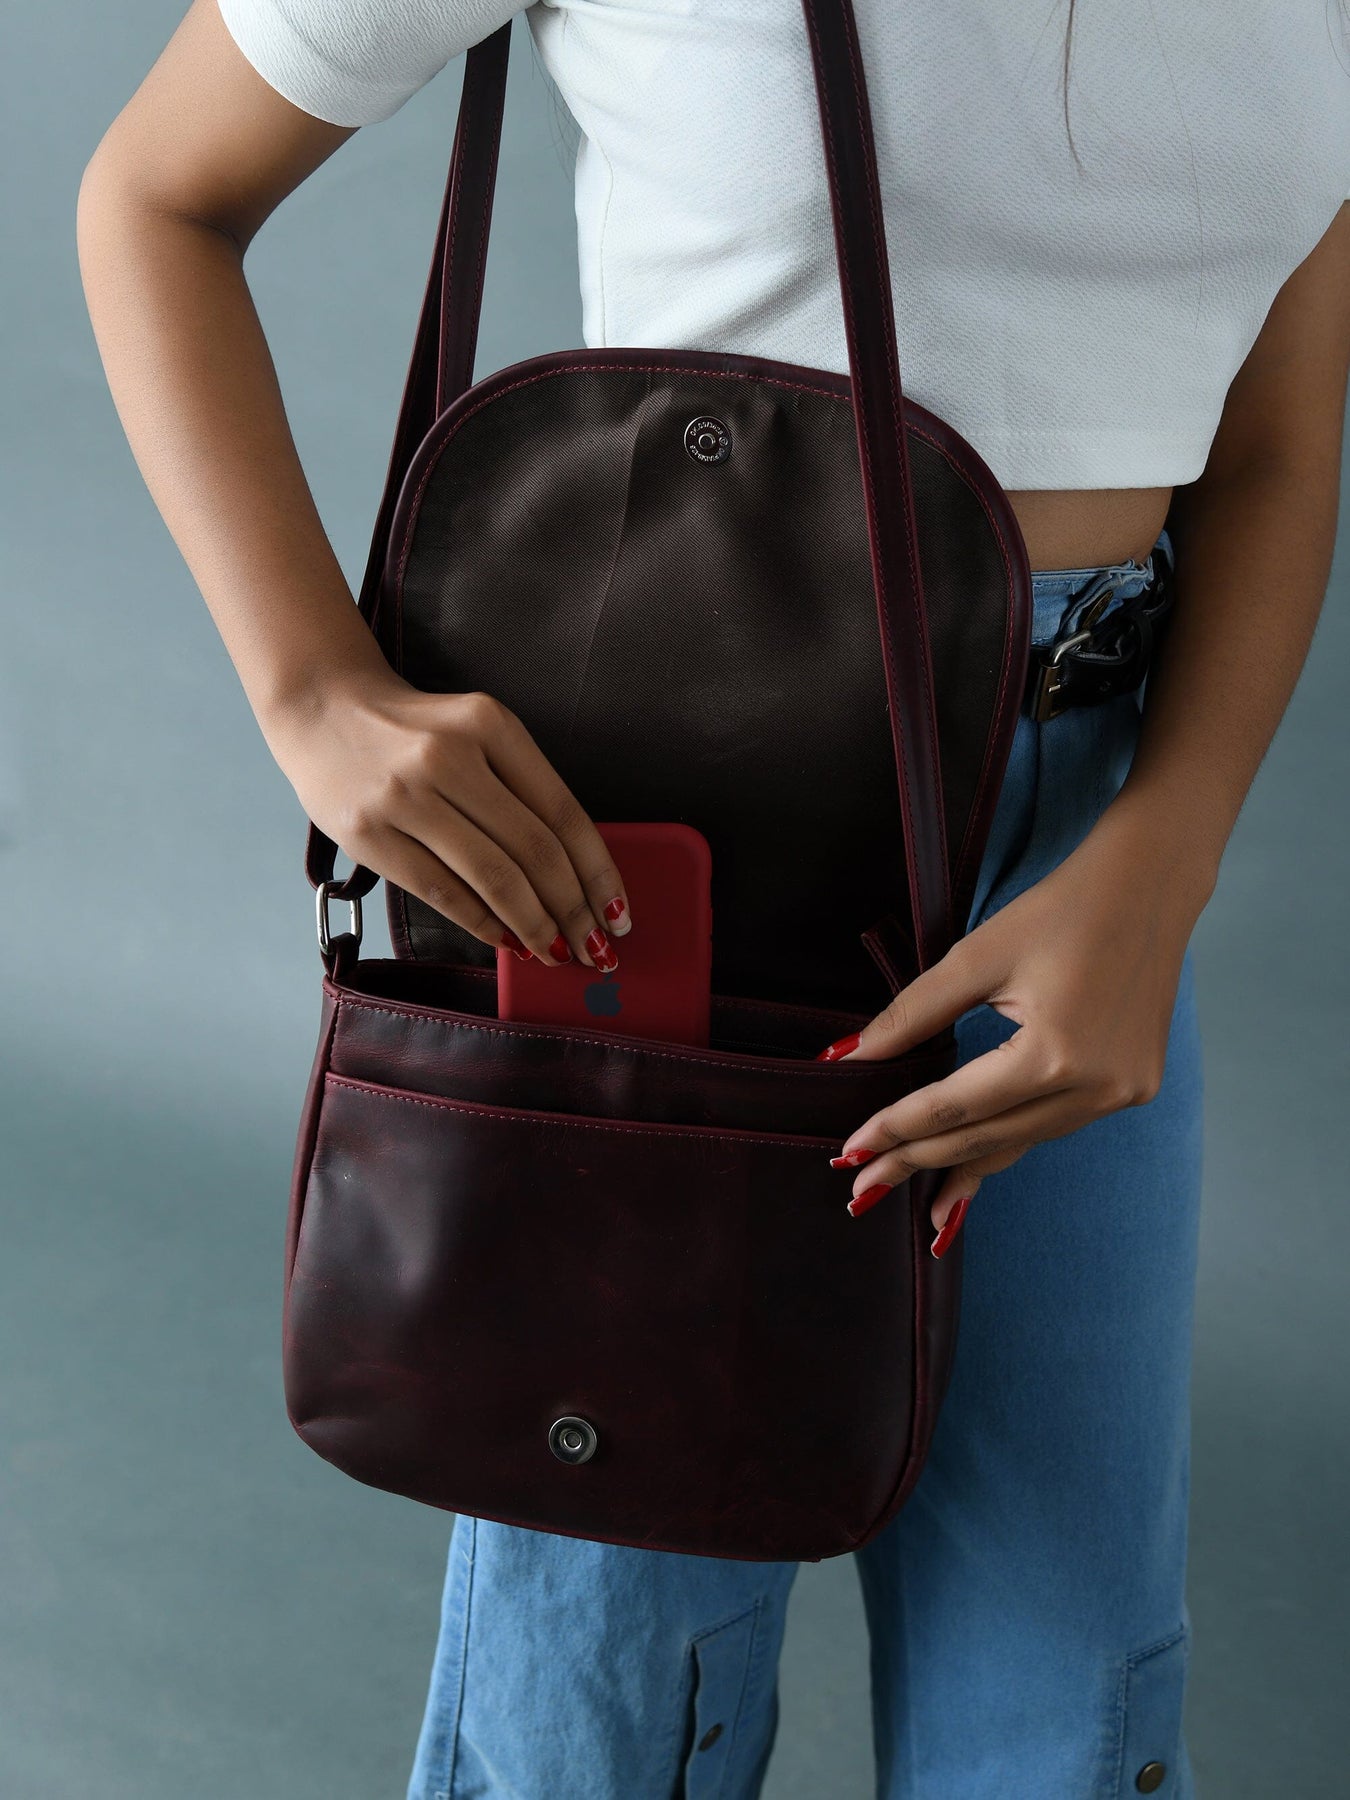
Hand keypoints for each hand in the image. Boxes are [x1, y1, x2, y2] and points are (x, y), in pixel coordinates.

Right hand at [264, 665, 631, 966]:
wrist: (322, 707)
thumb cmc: (415, 731)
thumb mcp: (477, 733)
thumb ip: (522, 789)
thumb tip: (572, 876)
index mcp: (490, 724)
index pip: (564, 812)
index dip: (599, 871)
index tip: (618, 911)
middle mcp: (450, 756)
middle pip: (535, 850)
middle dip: (574, 910)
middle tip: (594, 948)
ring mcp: (405, 795)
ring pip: (493, 877)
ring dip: (535, 925)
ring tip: (557, 952)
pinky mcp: (369, 833)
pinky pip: (442, 892)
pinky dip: (484, 924)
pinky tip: (507, 940)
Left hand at [817, 802, 1211, 1247]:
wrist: (1150, 885)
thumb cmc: (1059, 910)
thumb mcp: (974, 958)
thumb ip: (910, 1016)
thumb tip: (846, 1059)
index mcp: (1054, 1054)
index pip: (955, 1106)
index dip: (896, 1130)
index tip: (849, 1154)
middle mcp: (1096, 1088)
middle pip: (986, 1137)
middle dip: (919, 1163)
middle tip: (862, 1190)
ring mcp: (1122, 1093)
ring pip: (1021, 1141)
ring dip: (963, 1165)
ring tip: (915, 1201)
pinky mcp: (1134, 1087)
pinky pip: (1053, 1127)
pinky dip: (1008, 1142)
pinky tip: (974, 1170)